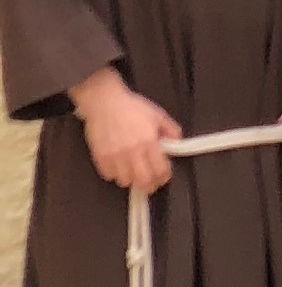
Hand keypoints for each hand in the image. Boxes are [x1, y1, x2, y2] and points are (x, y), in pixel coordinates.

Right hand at [69, 69, 178, 195]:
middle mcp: (131, 152)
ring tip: (134, 172)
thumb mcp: (158, 115)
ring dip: (131, 179)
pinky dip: (115, 174)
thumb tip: (177, 143)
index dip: (164, 176)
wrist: (104, 102)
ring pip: (124, 181)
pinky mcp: (99, 157)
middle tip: (151, 182)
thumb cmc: (132, 107)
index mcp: (149, 142)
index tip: (165, 176)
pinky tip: (119, 167)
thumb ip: (171, 130)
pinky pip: (108, 175)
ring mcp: (114, 156)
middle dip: (150, 184)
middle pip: (142, 180)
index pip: (160, 169)